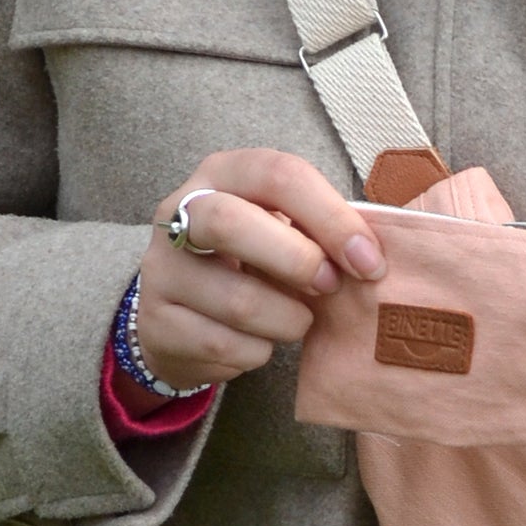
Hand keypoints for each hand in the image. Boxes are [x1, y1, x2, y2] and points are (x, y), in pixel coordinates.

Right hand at [124, 149, 382, 407]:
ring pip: (236, 300)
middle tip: (330, 286)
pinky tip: (259, 341)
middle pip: (232, 224)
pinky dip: (258, 351)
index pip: (278, 175)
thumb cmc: (254, 258)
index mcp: (224, 173)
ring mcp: (161, 269)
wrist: (182, 310)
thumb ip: (321, 230)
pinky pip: (224, 346)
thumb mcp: (283, 227)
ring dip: (287, 320)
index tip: (369, 260)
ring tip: (297, 320)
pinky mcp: (155, 323)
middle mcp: (180, 213)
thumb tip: (370, 256)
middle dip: (297, 261)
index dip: (331, 218)